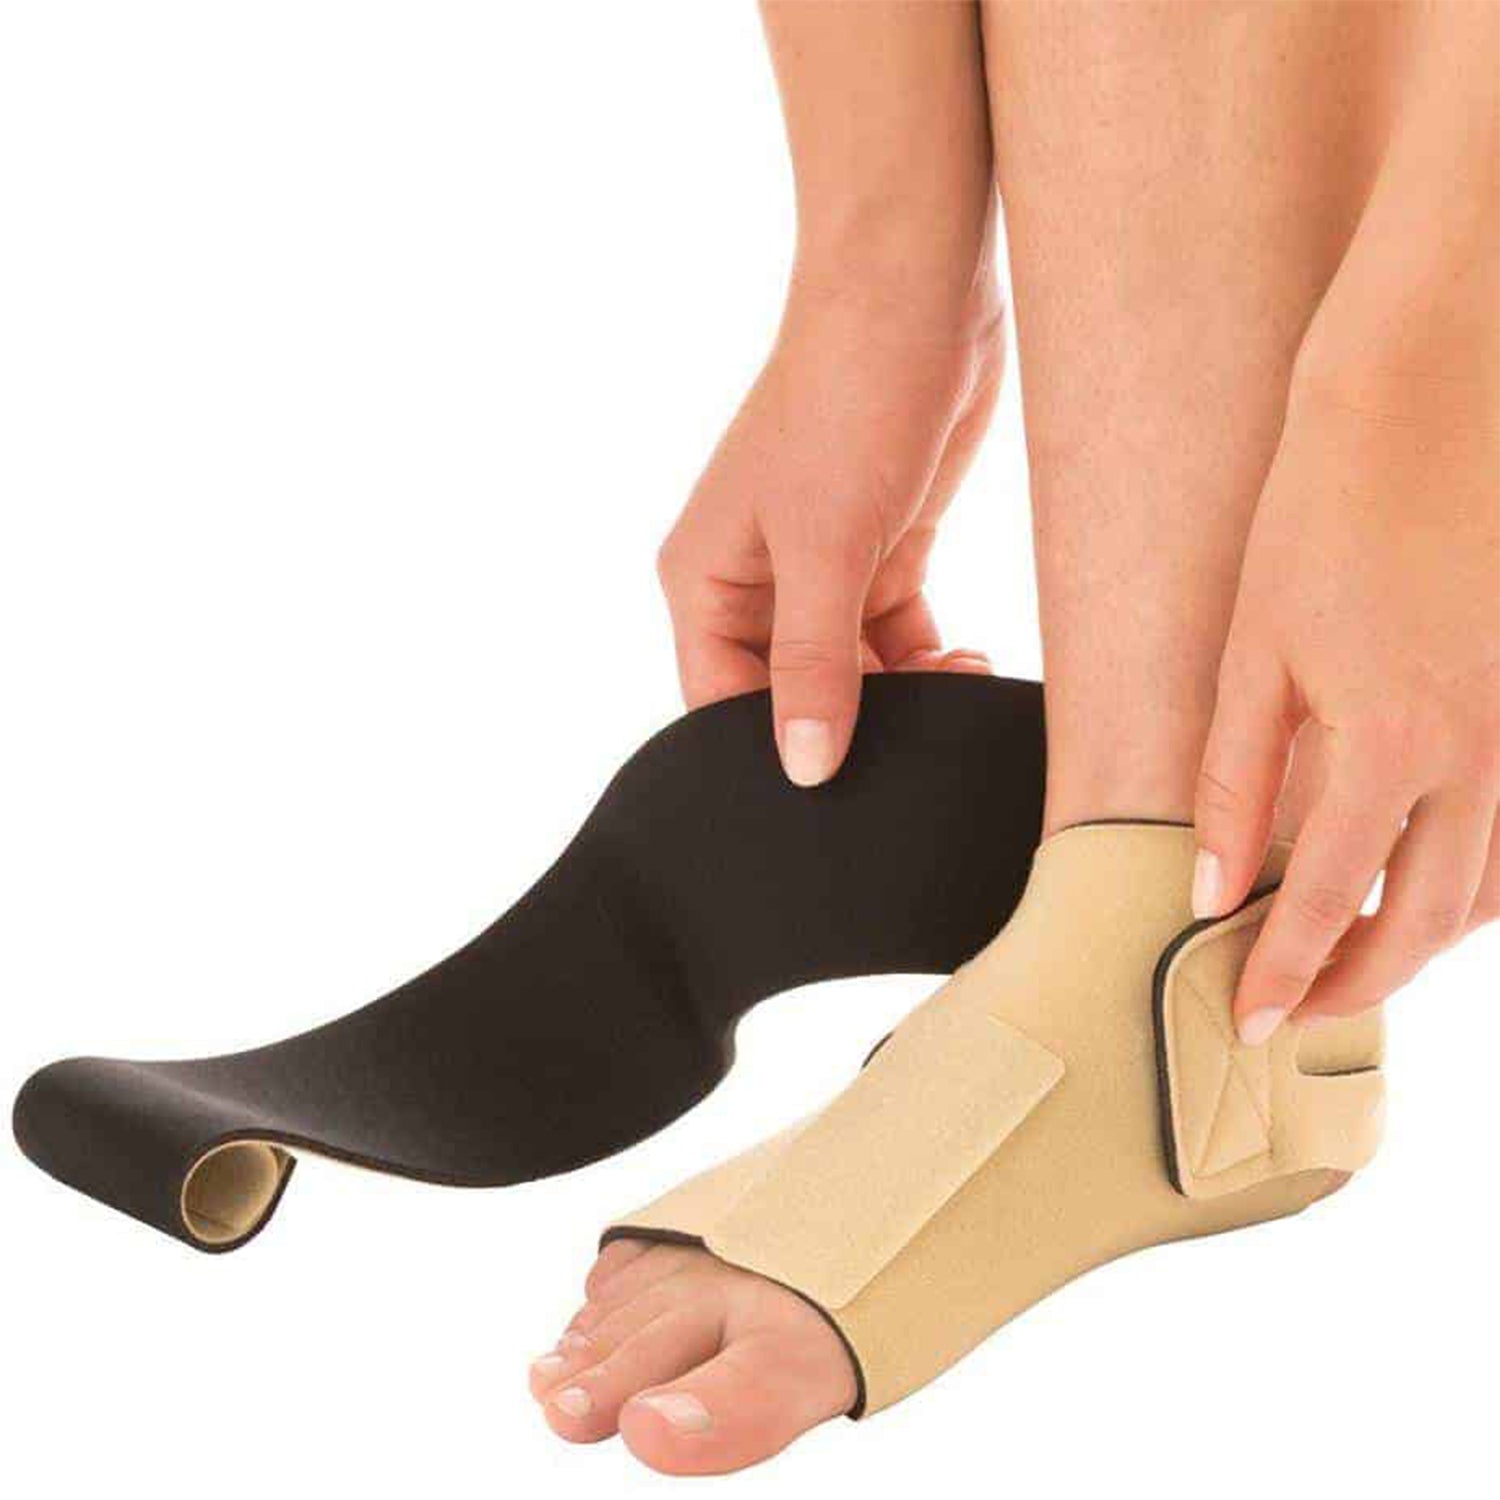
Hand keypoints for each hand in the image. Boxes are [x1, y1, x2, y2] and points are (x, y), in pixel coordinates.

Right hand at [657, 304, 1000, 784]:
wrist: (919, 292)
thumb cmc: (846, 402)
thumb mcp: (827, 548)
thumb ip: (816, 664)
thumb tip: (803, 768)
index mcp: (706, 579)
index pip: (720, 702)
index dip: (770, 749)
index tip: (837, 786)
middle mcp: (754, 580)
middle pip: (790, 692)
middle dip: (848, 725)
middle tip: (909, 752)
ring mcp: (819, 566)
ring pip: (853, 670)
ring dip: (903, 696)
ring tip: (955, 696)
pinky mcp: (881, 548)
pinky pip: (896, 635)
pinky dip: (930, 661)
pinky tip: (967, 667)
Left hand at [1195, 366, 1499, 1041]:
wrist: (1432, 396)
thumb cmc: (1321, 513)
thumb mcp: (1256, 650)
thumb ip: (1235, 778)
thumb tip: (1210, 887)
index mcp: (1392, 740)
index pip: (1329, 901)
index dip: (1285, 969)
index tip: (1247, 1016)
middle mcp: (1484, 750)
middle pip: (1426, 920)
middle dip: (1358, 981)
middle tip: (1296, 1008)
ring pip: (1492, 888)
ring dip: (1420, 942)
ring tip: (1351, 962)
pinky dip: (1476, 883)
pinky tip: (1427, 887)